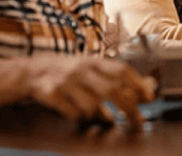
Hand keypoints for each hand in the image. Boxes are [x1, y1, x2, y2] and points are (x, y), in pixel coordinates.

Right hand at [23, 54, 154, 128]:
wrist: (33, 70)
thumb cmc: (69, 71)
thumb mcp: (90, 70)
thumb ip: (113, 80)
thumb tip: (140, 94)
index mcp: (94, 61)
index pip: (121, 70)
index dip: (137, 83)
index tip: (149, 97)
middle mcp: (81, 70)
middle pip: (111, 89)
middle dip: (128, 106)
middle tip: (138, 119)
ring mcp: (67, 82)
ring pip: (92, 104)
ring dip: (99, 113)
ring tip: (99, 114)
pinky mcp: (53, 94)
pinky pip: (73, 112)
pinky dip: (80, 116)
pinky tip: (78, 112)